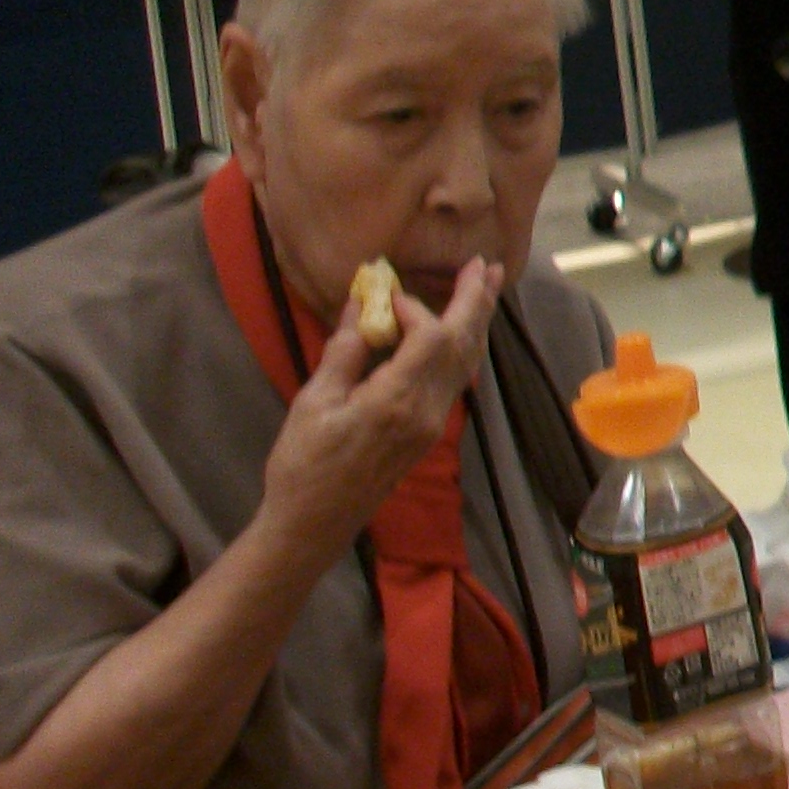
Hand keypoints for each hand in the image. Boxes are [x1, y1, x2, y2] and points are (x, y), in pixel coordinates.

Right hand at [254, 258, 501, 552]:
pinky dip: (461, 348)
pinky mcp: (429, 432)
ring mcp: (433, 423)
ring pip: (466, 363)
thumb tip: (360, 306)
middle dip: (475, 302)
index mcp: (397, 401)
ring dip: (476, 322)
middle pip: (463, 346)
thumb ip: (344, 352)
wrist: (315, 524)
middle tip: (484, 264)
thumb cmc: (304, 464)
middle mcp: (428, 411)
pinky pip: (456, 380)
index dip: (415, 308)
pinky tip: (460, 332)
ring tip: (484, 287)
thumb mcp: (314, 402)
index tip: (385, 294)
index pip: (430, 337)